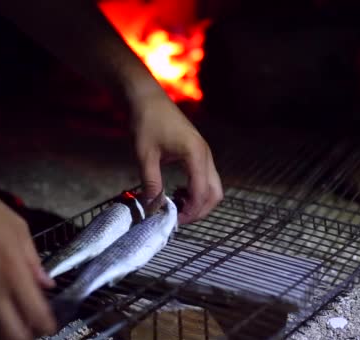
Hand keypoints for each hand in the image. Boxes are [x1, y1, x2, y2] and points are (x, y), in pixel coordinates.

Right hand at [0, 175, 56, 339]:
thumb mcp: (19, 229)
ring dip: (2, 335)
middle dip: (26, 337)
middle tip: (31, 330)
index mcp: (13, 271)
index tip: (50, 325)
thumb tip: (47, 283)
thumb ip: (34, 261)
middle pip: (12, 334)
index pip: (36, 313)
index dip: (47, 326)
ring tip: (10, 326)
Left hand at [131, 92, 222, 223]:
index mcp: (196, 155)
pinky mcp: (199, 153)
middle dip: (199, 211)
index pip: (201, 193)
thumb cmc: (146, 122)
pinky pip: (206, 178)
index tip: (172, 221)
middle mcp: (206, 155)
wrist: (147, 98)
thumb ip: (151, 182)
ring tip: (176, 206)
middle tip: (176, 218)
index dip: (189, 212)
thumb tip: (152, 207)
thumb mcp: (144, 154)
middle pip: (215, 194)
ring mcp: (205, 154)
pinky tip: (178, 192)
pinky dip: (197, 191)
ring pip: (213, 187)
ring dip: (199, 202)